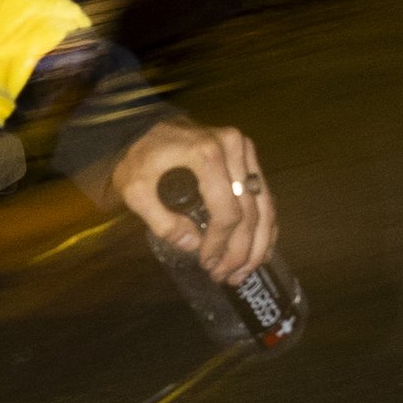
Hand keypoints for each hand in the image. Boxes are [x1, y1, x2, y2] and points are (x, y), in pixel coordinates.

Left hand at [110, 118, 276, 284]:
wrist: (143, 126)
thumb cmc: (137, 157)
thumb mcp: (135, 189)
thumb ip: (161, 220)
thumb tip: (192, 246)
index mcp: (207, 155)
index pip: (226, 211)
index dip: (220, 244)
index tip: (208, 265)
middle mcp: (233, 149)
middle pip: (250, 211)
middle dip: (240, 251)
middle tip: (227, 277)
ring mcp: (245, 150)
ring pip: (265, 205)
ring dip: (259, 244)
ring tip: (244, 272)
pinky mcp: (248, 155)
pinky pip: (265, 195)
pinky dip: (266, 225)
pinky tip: (260, 250)